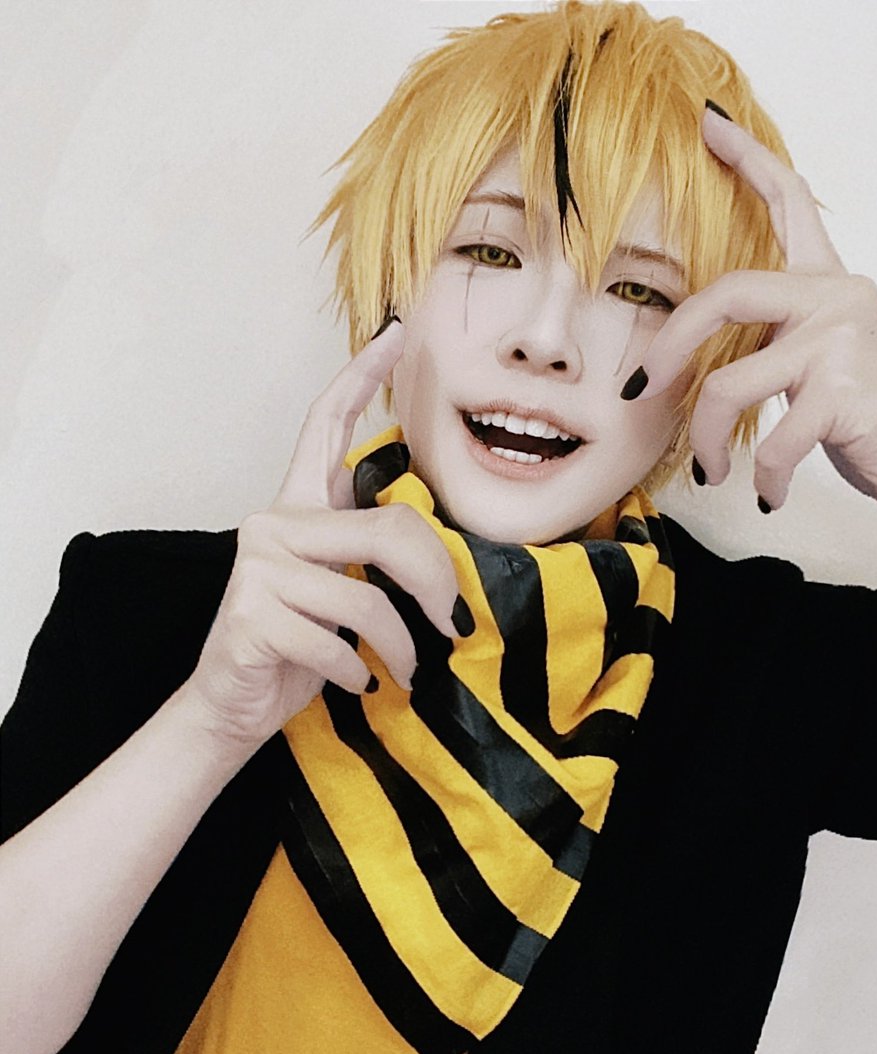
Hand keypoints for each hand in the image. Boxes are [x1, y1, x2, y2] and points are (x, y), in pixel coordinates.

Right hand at [184, 321, 459, 747]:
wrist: (234, 705)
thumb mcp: (341, 590)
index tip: (394, 335)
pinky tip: (360, 683)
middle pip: (388, 530)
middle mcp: (273, 523)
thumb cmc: (298, 645)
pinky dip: (362, 672)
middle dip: (436, 583)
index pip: (325, 425)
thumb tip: (444, 561)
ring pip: (367, 597)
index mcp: (297, 507)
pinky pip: (338, 641)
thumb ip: (371, 555)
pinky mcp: (251, 614)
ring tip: (406, 671)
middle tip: (452, 624)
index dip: (360, 377)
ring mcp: (257, 566)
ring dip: (401, 647)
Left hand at [630, 106, 876, 516]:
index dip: (749, 159)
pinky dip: (759, 477)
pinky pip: (772, 440)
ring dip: (706, 438)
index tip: (709, 125)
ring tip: (715, 469)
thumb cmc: (869, 414)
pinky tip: (767, 494)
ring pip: (730, 383)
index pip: (790, 203)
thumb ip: (773, 338)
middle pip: (725, 295)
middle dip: (669, 347)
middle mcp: (835, 296)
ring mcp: (841, 341)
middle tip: (642, 389)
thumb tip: (691, 353)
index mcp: (826, 284)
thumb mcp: (818, 362)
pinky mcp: (846, 393)